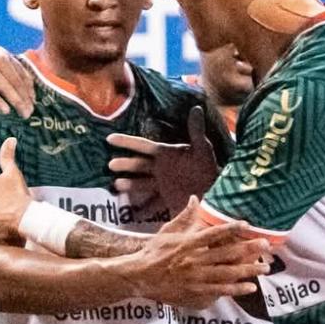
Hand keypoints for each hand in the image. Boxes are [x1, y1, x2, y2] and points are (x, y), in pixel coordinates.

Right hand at [0, 40, 35, 115]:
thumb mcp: (9, 60)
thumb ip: (21, 75)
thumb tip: (32, 98)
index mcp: (3, 58)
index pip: (17, 80)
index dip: (25, 95)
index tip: (31, 110)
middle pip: (4, 83)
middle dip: (16, 100)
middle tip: (24, 115)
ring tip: (5, 111)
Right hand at [106, 105, 221, 212]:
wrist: (215, 188)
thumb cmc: (207, 166)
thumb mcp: (202, 148)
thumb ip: (196, 131)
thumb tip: (196, 108)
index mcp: (165, 154)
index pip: (142, 146)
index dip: (126, 142)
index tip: (110, 139)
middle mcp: (159, 168)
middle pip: (138, 165)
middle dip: (125, 164)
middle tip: (111, 165)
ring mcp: (160, 184)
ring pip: (140, 183)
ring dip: (129, 185)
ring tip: (116, 185)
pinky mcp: (165, 198)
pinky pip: (151, 205)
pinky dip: (142, 210)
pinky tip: (132, 215)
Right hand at [119, 198, 274, 309]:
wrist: (139, 276)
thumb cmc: (153, 252)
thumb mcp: (167, 231)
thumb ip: (184, 217)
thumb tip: (195, 199)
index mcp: (188, 243)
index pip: (213, 233)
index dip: (231, 229)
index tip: (247, 225)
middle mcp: (194, 259)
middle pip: (226, 253)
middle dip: (248, 249)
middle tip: (266, 245)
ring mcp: (196, 277)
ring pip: (227, 273)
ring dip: (248, 270)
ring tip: (265, 267)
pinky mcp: (196, 291)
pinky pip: (220, 290)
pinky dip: (236, 289)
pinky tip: (250, 286)